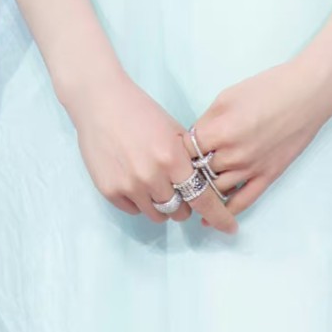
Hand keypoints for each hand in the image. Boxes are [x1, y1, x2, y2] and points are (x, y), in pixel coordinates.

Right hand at [70, 69, 239, 234]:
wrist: (101, 103)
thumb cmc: (141, 111)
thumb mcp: (173, 130)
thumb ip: (188, 159)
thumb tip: (203, 184)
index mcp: (172, 158)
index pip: (202, 198)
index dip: (219, 216)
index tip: (230, 228)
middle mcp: (152, 177)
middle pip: (179, 211)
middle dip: (184, 203)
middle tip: (176, 186)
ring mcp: (129, 186)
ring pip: (157, 215)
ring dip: (162, 205)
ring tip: (154, 182)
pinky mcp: (110, 191)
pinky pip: (134, 210)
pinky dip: (140, 201)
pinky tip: (134, 179)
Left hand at [180, 56, 331, 218]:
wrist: (307, 94)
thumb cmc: (267, 87)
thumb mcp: (227, 96)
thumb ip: (206, 121)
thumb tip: (192, 140)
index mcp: (219, 131)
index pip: (184, 151)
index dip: (177, 151)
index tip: (173, 152)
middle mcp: (232, 155)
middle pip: (197, 173)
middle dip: (187, 172)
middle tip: (178, 174)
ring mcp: (251, 169)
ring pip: (215, 190)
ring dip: (202, 191)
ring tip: (190, 193)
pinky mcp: (268, 177)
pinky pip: (242, 202)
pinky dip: (224, 212)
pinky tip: (210, 218)